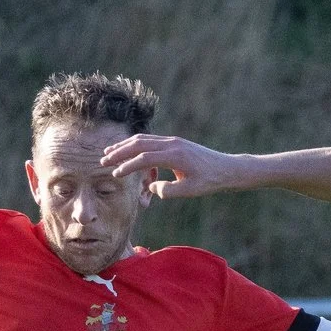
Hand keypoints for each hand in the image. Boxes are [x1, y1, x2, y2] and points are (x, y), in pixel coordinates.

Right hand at [103, 133, 242, 201]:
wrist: (227, 169)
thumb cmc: (210, 182)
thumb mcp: (190, 191)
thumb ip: (168, 190)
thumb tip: (151, 187)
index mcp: (174, 156)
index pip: (144, 159)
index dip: (127, 166)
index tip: (115, 175)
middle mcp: (172, 144)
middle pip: (139, 144)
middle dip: (119, 152)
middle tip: (103, 160)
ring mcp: (173, 141)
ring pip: (143, 140)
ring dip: (125, 146)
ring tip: (110, 152)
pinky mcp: (175, 142)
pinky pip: (151, 141)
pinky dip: (136, 145)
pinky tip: (128, 151)